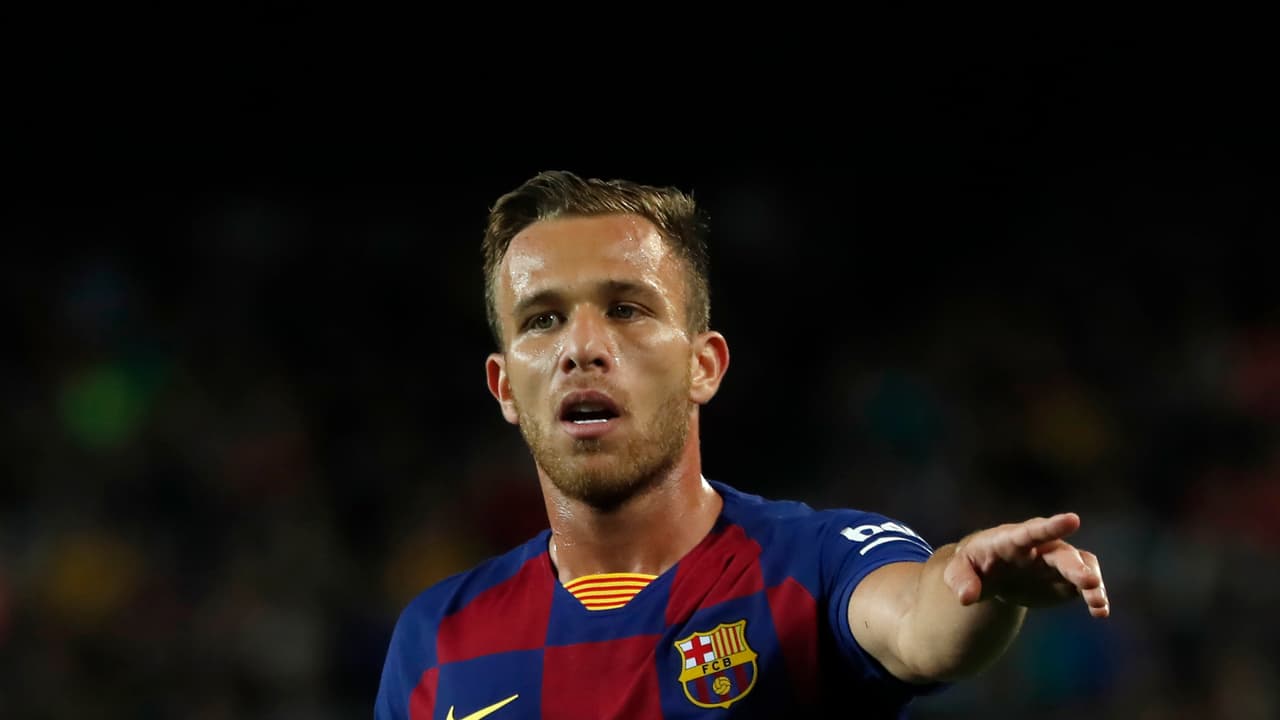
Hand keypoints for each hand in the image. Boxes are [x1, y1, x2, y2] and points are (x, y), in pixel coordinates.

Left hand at [942, 513, 1108, 617]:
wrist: (990, 572)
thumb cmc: (973, 564)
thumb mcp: (958, 570)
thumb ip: (960, 580)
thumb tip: (966, 597)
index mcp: (1011, 540)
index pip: (1031, 531)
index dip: (1052, 526)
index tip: (1073, 519)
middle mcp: (1039, 547)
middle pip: (1061, 553)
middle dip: (1075, 566)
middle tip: (1089, 581)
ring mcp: (1054, 563)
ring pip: (1080, 565)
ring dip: (1091, 581)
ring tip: (1098, 603)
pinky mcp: (1064, 581)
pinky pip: (1085, 585)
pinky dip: (1094, 596)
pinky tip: (1100, 611)